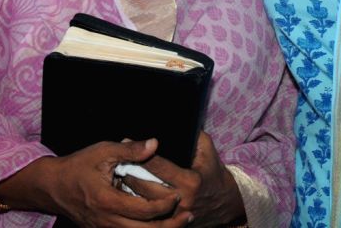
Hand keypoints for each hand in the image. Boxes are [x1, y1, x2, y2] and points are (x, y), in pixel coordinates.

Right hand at [0, 140, 187, 226]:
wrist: (52, 186)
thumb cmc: (77, 166)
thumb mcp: (103, 151)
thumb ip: (130, 150)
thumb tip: (154, 144)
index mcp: (107, 201)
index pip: (144, 210)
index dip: (165, 205)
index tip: (179, 195)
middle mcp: (106, 221)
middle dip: (170, 225)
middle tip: (189, 215)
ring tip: (180, 223)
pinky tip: (158, 226)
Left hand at [127, 132, 244, 227]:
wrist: (224, 202)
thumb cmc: (213, 171)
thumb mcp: (208, 149)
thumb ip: (194, 135)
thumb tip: (177, 122)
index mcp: (190, 181)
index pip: (159, 166)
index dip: (142, 154)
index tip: (126, 142)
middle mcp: (182, 200)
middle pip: (145, 186)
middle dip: (129, 171)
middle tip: (116, 160)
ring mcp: (175, 215)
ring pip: (142, 201)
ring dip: (128, 188)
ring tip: (117, 175)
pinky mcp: (171, 224)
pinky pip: (147, 214)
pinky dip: (135, 202)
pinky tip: (126, 193)